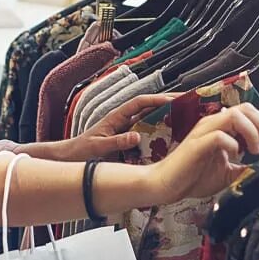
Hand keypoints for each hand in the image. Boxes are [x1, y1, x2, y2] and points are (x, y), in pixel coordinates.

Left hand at [60, 94, 176, 161]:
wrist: (70, 159)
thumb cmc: (80, 151)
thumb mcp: (98, 147)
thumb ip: (116, 142)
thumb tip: (137, 136)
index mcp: (116, 117)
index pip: (139, 102)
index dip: (157, 99)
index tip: (174, 100)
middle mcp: (124, 121)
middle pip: (149, 108)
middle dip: (167, 104)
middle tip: (188, 104)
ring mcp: (127, 132)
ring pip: (151, 122)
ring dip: (167, 119)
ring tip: (187, 120)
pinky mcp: (128, 143)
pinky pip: (147, 137)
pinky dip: (160, 136)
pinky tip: (173, 141)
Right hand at [147, 105, 258, 202]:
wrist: (167, 185)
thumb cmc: (194, 177)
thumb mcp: (229, 172)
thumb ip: (246, 165)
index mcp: (221, 127)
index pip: (249, 112)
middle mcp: (213, 124)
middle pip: (245, 108)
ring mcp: (204, 132)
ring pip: (234, 116)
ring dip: (252, 131)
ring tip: (256, 150)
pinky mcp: (197, 144)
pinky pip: (219, 135)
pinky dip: (232, 144)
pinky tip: (236, 156)